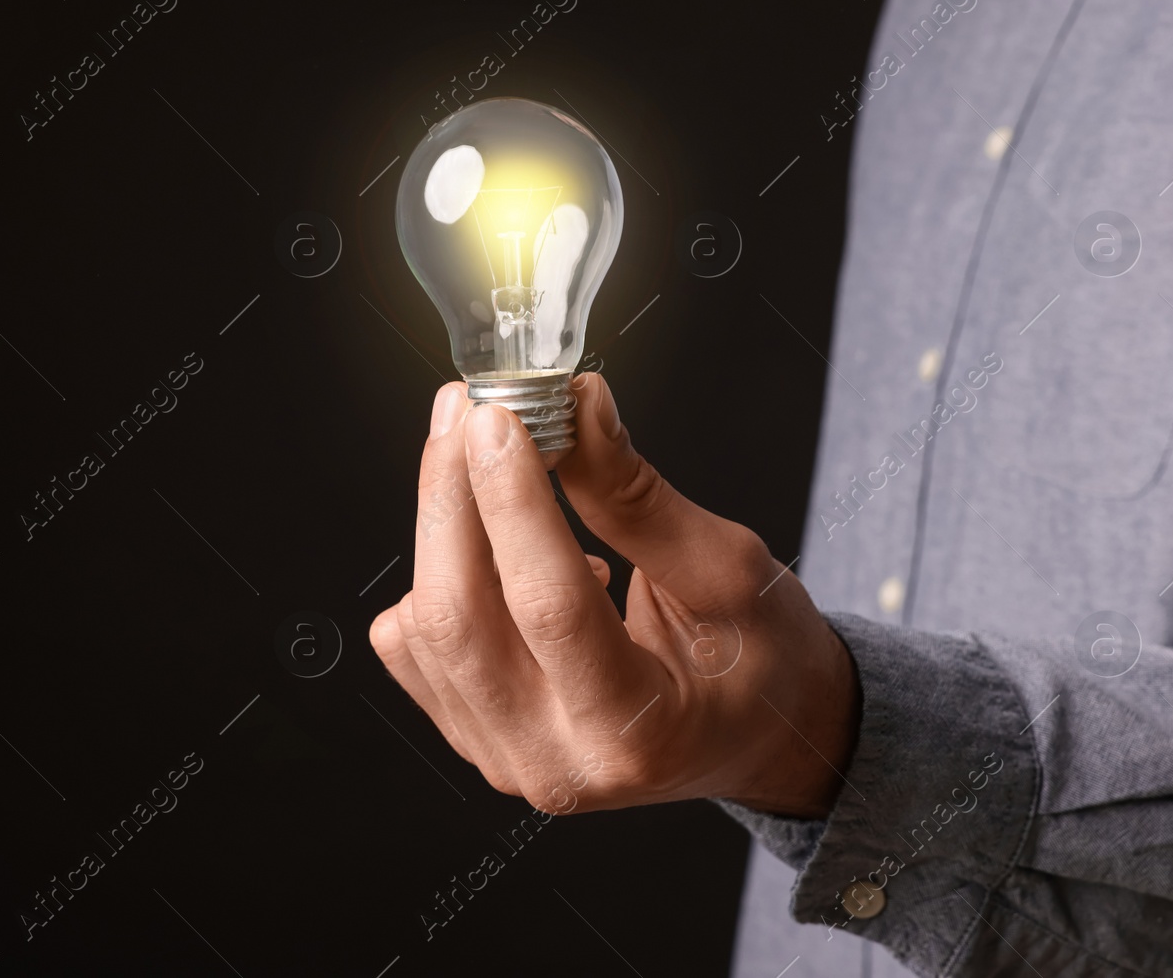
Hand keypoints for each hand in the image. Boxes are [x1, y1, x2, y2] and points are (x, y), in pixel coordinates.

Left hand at [368, 373, 859, 818]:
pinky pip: (411, 649)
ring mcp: (505, 758)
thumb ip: (637, 497)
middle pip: (460, 618)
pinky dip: (433, 576)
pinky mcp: (474, 740)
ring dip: (439, 524)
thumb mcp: (728, 572)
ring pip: (422, 628)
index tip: (498, 418)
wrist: (756, 738)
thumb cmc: (762, 661)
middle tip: (468, 412)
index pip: (548, 606)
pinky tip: (493, 550)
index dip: (512, 502)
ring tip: (477, 455)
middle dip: (452, 498)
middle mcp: (558, 763)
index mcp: (638, 731)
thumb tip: (576, 409)